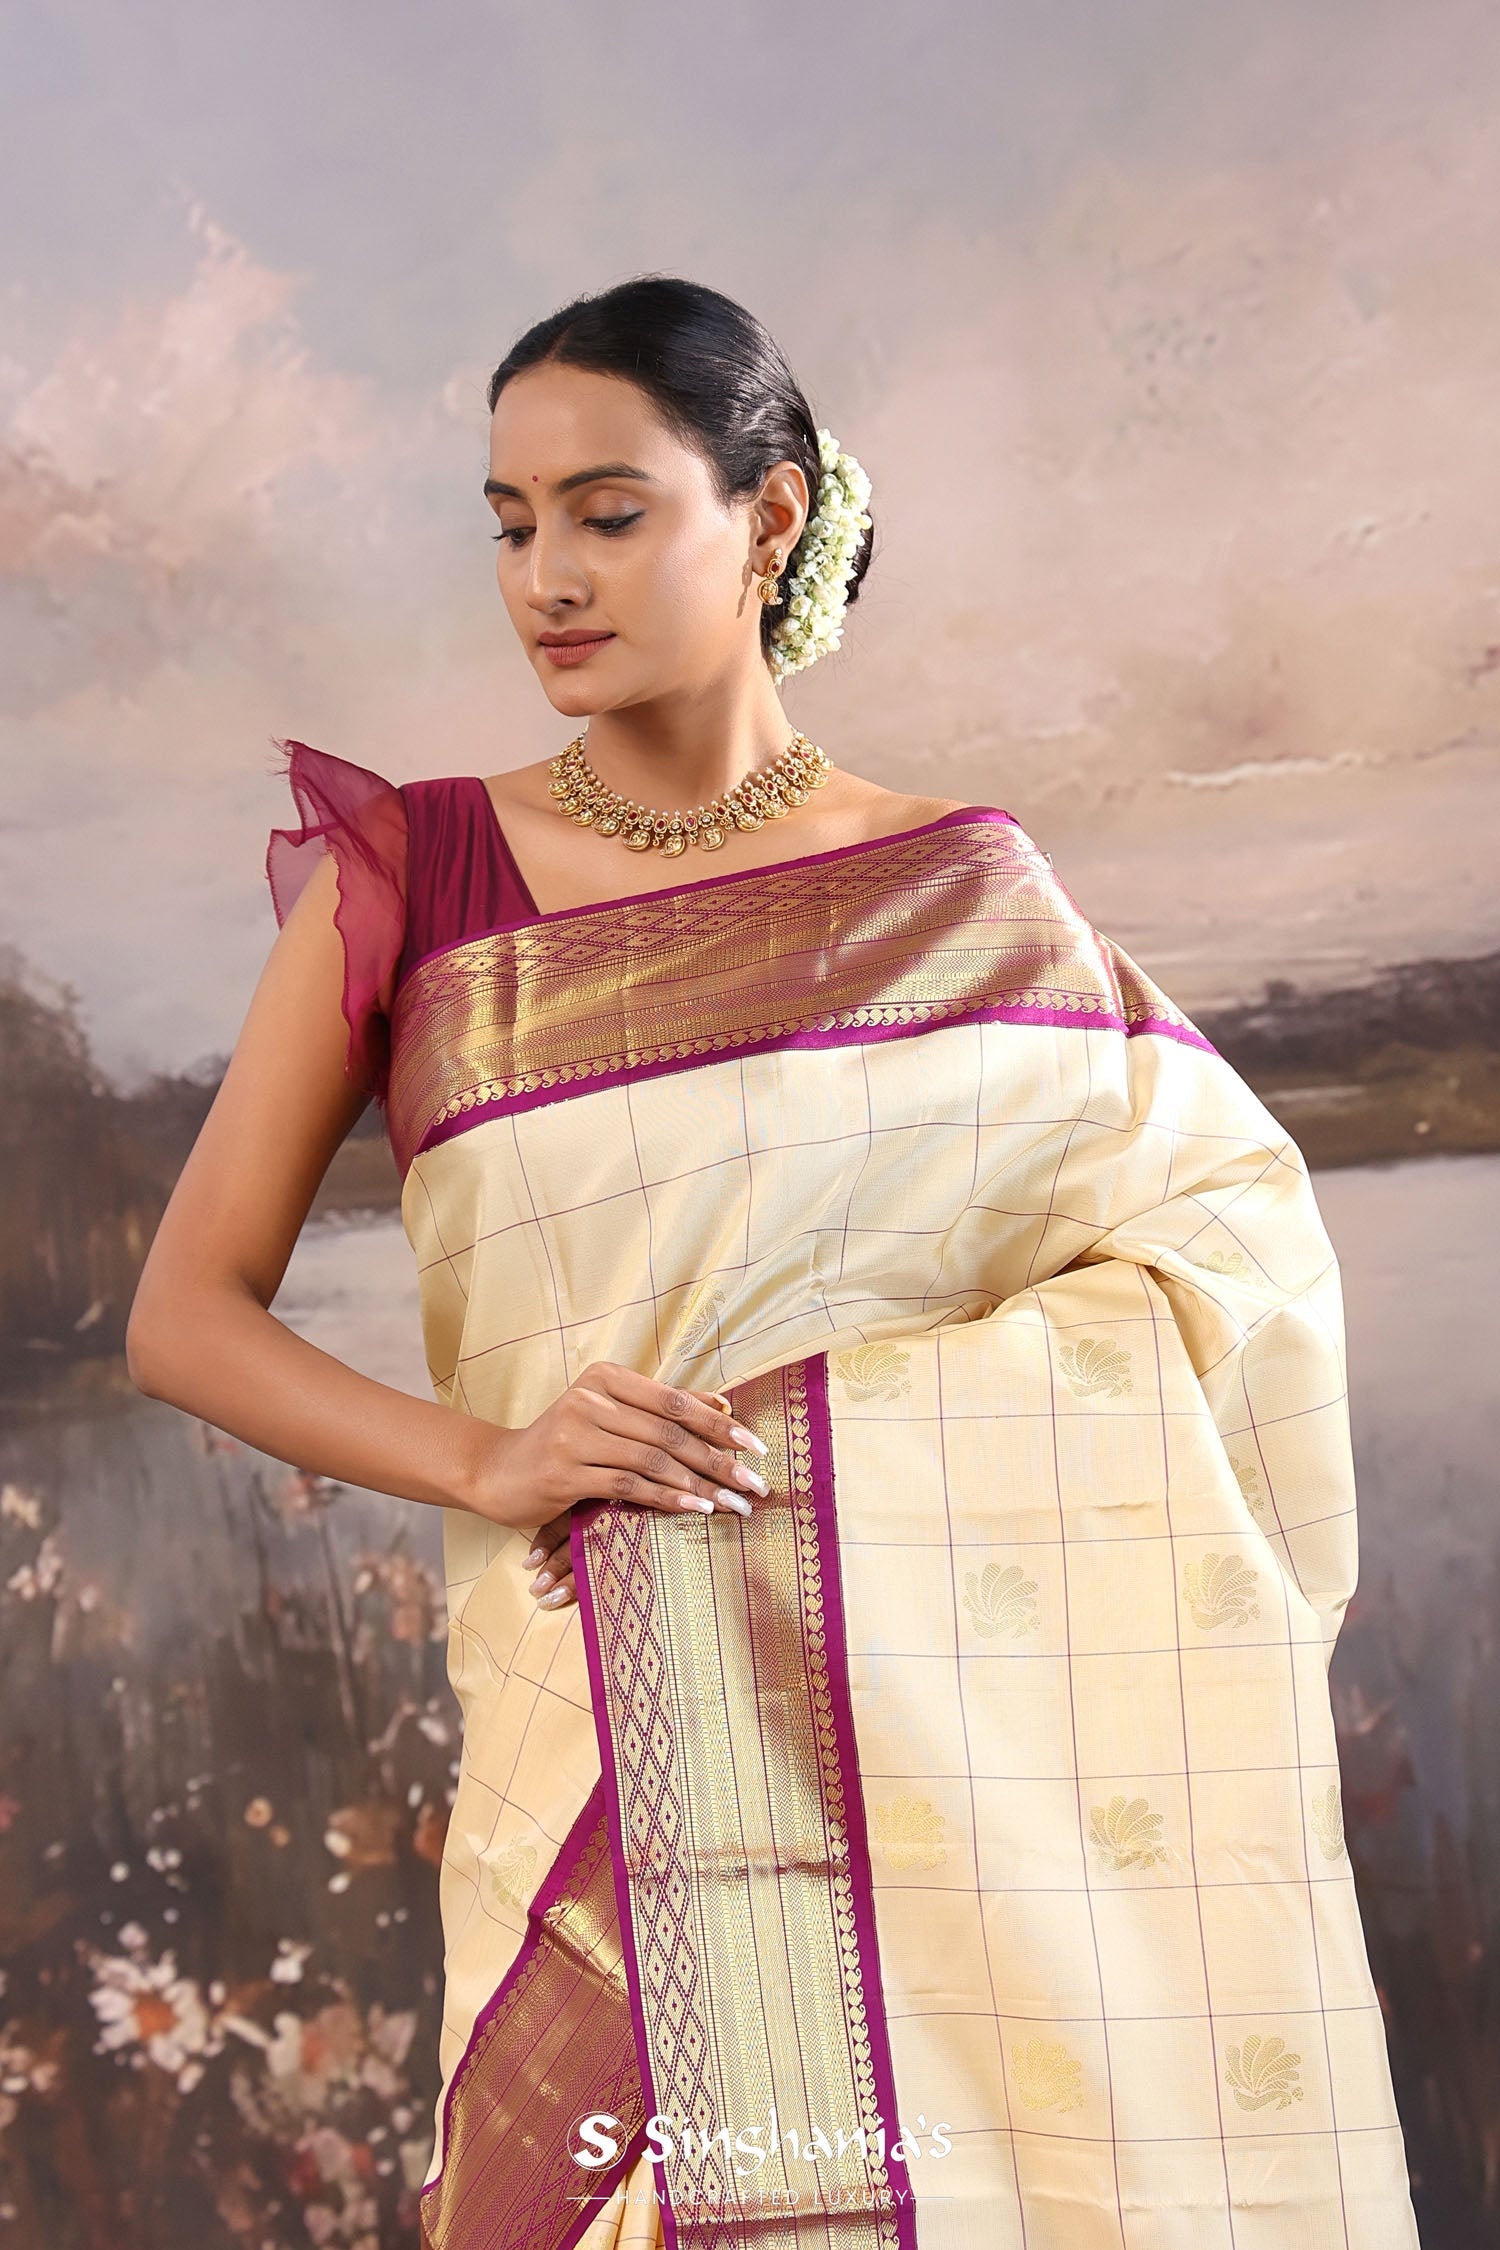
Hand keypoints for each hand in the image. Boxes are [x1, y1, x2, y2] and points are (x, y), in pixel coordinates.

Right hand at [461, 1364, 769, 1610]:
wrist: (497, 1472)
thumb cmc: (563, 1444)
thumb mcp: (609, 1417)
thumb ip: (659, 1409)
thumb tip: (723, 1405)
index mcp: (604, 1378)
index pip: (674, 1400)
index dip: (718, 1424)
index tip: (756, 1445)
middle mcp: (589, 1399)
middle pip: (669, 1432)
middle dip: (719, 1461)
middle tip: (756, 1483)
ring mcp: (574, 1434)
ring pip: (653, 1460)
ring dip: (701, 1486)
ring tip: (734, 1504)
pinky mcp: (564, 1471)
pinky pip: (628, 1485)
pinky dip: (668, 1499)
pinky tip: (696, 1510)